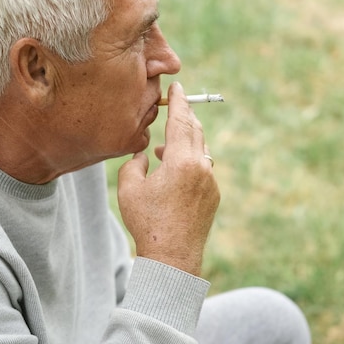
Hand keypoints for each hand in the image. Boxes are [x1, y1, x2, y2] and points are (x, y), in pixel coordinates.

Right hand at [118, 82, 219, 275]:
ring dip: (185, 142)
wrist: (172, 256)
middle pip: (196, 131)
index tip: (177, 86)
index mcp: (182, 161)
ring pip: (201, 150)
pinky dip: (190, 163)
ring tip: (163, 150)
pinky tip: (173, 172)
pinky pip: (203, 169)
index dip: (178, 101)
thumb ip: (134, 162)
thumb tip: (144, 153)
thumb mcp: (129, 187)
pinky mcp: (214, 196)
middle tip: (176, 104)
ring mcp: (211, 182)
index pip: (181, 120)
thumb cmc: (147, 222)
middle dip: (185, 116)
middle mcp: (201, 167)